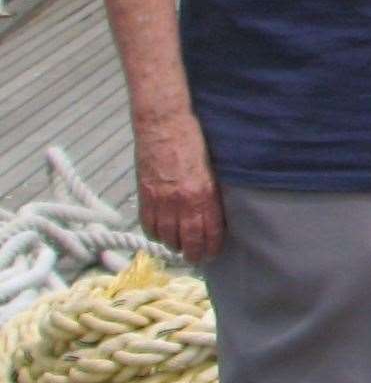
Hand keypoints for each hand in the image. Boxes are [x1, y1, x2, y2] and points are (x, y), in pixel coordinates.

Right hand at [133, 112, 224, 262]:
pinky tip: (161, 233)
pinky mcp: (144, 195)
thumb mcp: (212, 168)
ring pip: (166, 237)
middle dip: (193, 254)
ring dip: (174, 245)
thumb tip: (213, 213)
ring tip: (180, 246)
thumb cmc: (193, 140)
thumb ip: (211, 193)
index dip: (211, 248)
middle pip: (187, 241)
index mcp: (204, 194)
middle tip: (196, 258)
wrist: (163, 124)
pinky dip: (155, 233)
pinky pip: (148, 225)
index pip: (210, 233)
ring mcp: (161, 201)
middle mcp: (182, 202)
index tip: (213, 253)